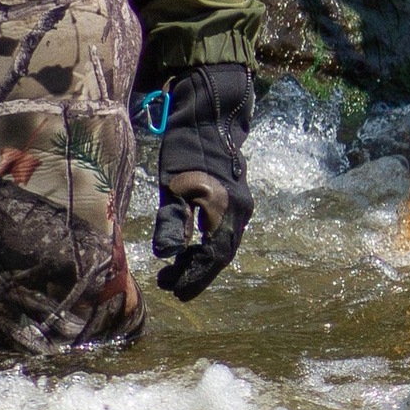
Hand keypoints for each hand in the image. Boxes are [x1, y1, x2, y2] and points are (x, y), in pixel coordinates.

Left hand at [138, 61, 253, 299]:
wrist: (209, 120)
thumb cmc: (185, 152)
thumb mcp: (173, 188)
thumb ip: (172, 221)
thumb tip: (167, 255)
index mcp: (224, 211)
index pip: (211, 257)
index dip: (193, 276)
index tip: (172, 289)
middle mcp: (239, 212)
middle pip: (221, 255)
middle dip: (197, 274)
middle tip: (171, 286)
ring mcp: (241, 206)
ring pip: (224, 244)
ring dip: (202, 261)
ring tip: (177, 271)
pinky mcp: (236, 200)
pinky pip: (225, 233)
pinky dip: (208, 246)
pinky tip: (191, 248)